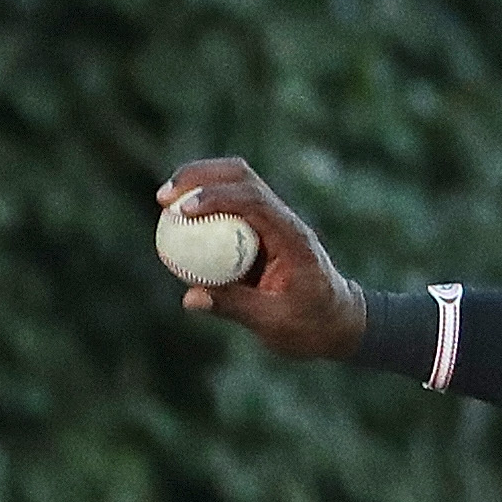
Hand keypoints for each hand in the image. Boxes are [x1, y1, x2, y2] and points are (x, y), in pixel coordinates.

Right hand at [156, 157, 366, 359]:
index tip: (183, 210)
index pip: (255, 201)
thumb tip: (190, 297)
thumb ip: (234, 307)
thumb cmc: (312, 324)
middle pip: (243, 178)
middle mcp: (284, 221)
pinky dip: (204, 207)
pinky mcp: (262, 231)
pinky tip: (175, 221)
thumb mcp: (274, 322)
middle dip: (201, 177)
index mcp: (293, 237)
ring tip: (163, 200)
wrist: (337, 321)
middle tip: (164, 197)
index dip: (217, 197)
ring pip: (236, 185)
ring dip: (199, 184)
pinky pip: (230, 209)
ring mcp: (273, 223)